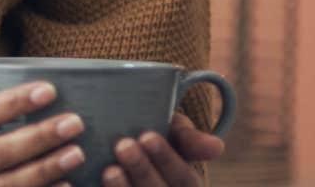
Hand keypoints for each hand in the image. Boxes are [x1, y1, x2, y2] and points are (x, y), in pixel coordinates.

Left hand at [100, 112, 222, 186]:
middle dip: (142, 170)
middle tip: (123, 146)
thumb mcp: (170, 132)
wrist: (114, 144)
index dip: (166, 159)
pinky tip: (96, 183)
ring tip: (109, 169)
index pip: (186, 180)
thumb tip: (218, 147)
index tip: (147, 136)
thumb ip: (189, 137)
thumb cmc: (148, 136)